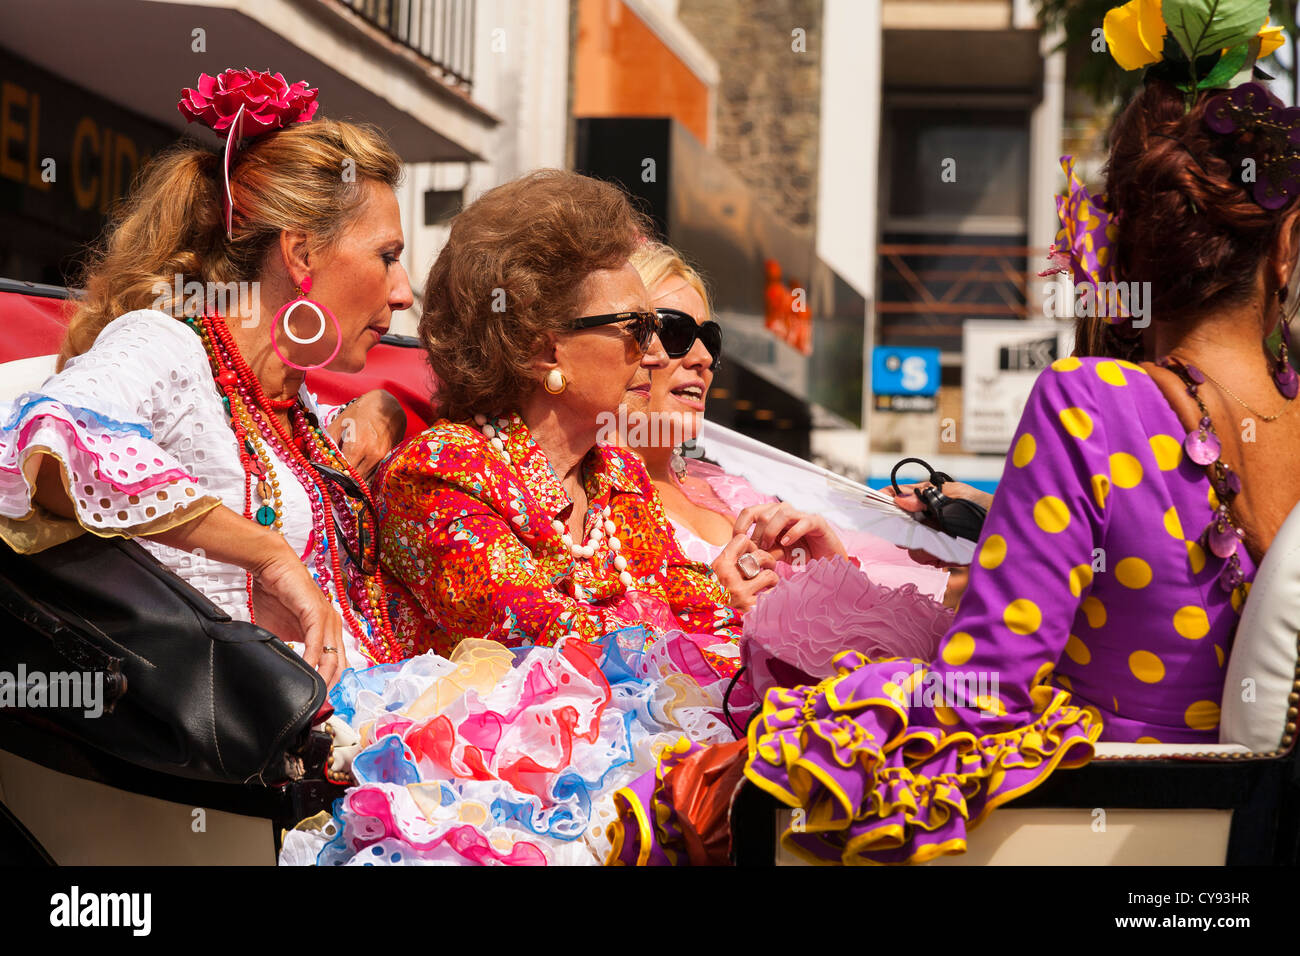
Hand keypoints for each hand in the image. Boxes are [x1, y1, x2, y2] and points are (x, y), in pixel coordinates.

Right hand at [250, 544, 346, 687]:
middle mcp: (333, 626)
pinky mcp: (317, 612)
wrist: (271, 568)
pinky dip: (313, 658)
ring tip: (313, 694)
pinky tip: (307, 669)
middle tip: (317, 705)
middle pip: (339, 665)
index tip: (319, 701)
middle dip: (329, 687)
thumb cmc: (276, 596)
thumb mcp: (281, 633)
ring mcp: (327, 619)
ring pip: (332, 656)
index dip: (329, 684)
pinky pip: (317, 641)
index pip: (337, 664)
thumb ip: (287, 651)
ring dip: (323, 678)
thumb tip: (282, 673)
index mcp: (328, 631)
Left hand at [327, 389, 404, 479]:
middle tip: (336, 478)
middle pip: (356, 480)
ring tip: (347, 474)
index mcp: (358, 446)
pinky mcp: (390, 458)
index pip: (344, 473)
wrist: (388, 405)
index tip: (329, 477)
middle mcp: (373, 455)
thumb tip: (317, 457)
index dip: (335, 477)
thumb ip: (328, 442)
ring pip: (367, 479)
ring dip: (356, 479)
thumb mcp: (340, 423)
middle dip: (345, 480)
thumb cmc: (361, 411)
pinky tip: (359, 468)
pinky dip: (366, 474)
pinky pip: (375, 473)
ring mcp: (384, 458)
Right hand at [712, 533, 778, 611]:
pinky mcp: (750, 609)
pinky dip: (773, 593)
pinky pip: (772, 595)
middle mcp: (731, 578)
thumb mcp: (715, 571)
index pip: (742, 540)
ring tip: (769, 581)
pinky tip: (768, 594)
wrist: (705, 618)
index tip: (751, 553)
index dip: (750, 544)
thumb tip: (751, 545)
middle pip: (760, 556)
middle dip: (767, 558)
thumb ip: (731, 558)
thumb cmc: (712, 592)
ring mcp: (742, 594)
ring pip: (769, 576)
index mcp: (720, 565)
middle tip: (768, 564)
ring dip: (772, 577)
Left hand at [732, 501, 847, 562]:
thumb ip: (761, 551)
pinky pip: (803, 522)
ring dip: (771, 532)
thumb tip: (743, 554)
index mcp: (772, 514)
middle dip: (757, 535)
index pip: (749, 512)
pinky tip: (786, 543)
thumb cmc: (799, 552)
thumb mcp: (776, 553)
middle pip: (763, 514)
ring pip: (781, 514)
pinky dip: (792, 532)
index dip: (740, 526)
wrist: (825, 558)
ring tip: (770, 548)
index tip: (737, 543)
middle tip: (758, 552)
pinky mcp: (816, 522)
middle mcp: (785, 510)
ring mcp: (801, 514)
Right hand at [884, 482, 991, 568]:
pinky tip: (949, 555)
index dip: (885, 498)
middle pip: (899, 526)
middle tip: (922, 529)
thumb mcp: (956, 494)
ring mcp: (931, 538)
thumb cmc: (982, 506)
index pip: (898, 496)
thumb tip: (901, 499)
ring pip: (910, 546)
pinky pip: (925, 560)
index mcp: (926, 499)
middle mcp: (925, 519)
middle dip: (905, 530)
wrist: (1005, 527)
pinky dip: (935, 558)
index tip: (874, 501)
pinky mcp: (939, 556)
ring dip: (924, 547)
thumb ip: (927, 496)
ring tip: (945, 542)